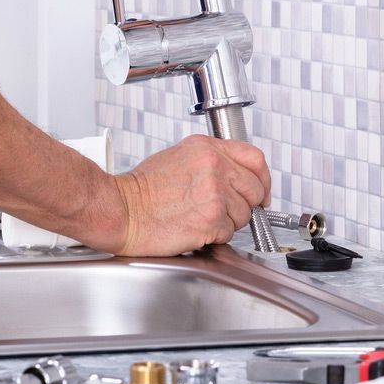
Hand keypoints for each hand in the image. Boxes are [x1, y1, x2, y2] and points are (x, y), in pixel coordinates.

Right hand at [105, 134, 271, 256]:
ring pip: (244, 214)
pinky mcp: (212, 219)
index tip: (260, 191)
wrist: (121, 210)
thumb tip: (235, 175)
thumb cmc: (141, 190)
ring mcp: (215, 193)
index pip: (255, 159)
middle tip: (222, 210)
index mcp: (207, 148)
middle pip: (255, 189)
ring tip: (198, 217)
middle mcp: (214, 166)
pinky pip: (229, 232)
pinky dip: (215, 236)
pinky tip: (194, 228)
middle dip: (243, 204)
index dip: (262, 179)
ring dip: (226, 222)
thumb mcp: (178, 157)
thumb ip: (211, 161)